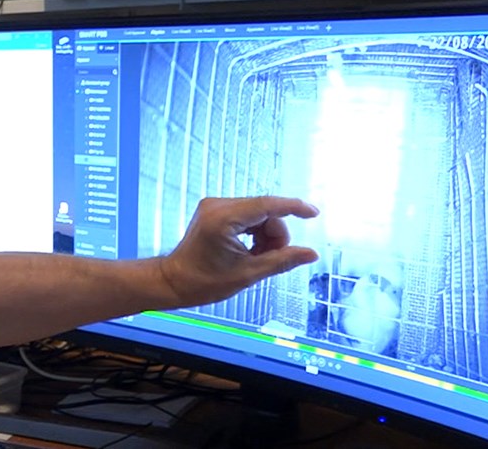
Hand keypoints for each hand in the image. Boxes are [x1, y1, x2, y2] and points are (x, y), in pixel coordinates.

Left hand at [159, 196, 319, 306]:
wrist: (174, 282)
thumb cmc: (203, 282)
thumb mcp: (248, 274)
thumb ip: (282, 260)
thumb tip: (310, 254)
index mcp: (223, 219)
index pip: (267, 205)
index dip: (294, 207)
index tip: (313, 213)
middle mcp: (217, 206)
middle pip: (265, 211)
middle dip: (276, 234)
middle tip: (272, 259)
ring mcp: (214, 206)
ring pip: (258, 214)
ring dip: (265, 235)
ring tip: (257, 258)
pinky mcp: (214, 211)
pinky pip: (246, 216)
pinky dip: (255, 232)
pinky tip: (251, 251)